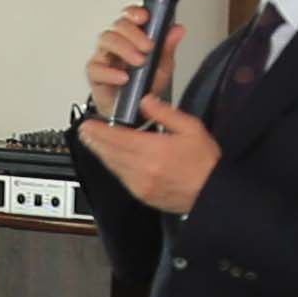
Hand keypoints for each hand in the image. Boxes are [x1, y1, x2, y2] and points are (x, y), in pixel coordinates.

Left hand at [75, 96, 220, 216]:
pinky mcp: (142, 195)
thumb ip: (165, 113)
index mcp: (154, 150)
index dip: (99, 131)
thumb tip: (145, 101)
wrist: (212, 193)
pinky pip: (121, 178)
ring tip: (93, 143)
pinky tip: (111, 159)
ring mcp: (141, 185)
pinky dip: (113, 167)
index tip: (88, 124)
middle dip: (95, 141)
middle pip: (110, 153)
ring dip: (101, 154)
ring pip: (113, 167)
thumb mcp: (191, 128)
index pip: (117, 138)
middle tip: (85, 132)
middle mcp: (143, 169)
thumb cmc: (205, 162)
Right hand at [82, 5, 174, 114]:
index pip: (130, 15)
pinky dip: (110, 72)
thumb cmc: (145, 86)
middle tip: (147, 47)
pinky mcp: (95, 73)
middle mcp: (117, 42)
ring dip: (124, 49)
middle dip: (134, 34)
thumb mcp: (162, 67)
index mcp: (133, 36)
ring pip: (107, 40)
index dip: (135, 13)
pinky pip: (96, 67)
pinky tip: (123, 77)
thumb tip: (177, 30)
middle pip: (119, 25)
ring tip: (139, 62)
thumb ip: (168, 48)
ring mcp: (104, 56)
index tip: (145, 18)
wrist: (135, 112)